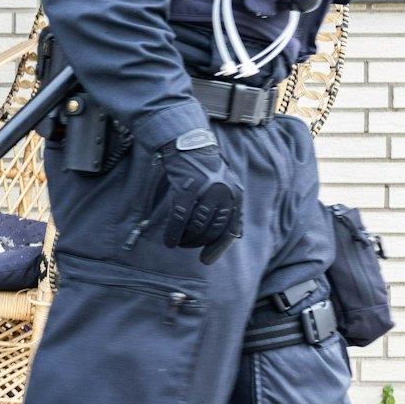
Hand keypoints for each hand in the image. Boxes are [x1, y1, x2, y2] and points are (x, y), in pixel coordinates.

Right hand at [155, 129, 241, 264]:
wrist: (187, 143)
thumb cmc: (205, 167)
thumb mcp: (226, 185)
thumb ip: (230, 207)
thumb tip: (236, 235)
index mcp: (235, 194)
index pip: (230, 230)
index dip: (218, 248)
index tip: (206, 260)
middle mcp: (223, 194)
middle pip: (210, 230)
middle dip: (197, 242)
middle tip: (186, 246)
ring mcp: (205, 191)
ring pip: (195, 226)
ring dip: (185, 239)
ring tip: (177, 243)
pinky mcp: (185, 189)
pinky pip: (179, 218)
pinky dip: (173, 232)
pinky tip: (168, 240)